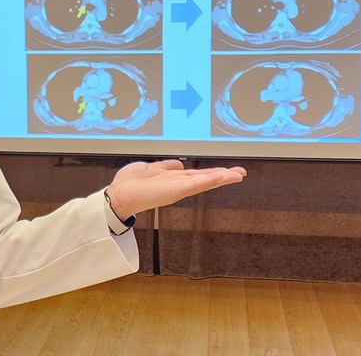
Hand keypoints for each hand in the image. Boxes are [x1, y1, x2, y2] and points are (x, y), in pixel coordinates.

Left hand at [106, 160, 245, 219]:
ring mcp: (178, 189)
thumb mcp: (150, 169)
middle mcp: (178, 185)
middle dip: (223, 176)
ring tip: (237, 175)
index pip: (197, 175)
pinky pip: (195, 184)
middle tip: (241, 174)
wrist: (120, 196)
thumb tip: (178, 164)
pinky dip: (209, 180)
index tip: (228, 171)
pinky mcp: (176, 191)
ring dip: (221, 177)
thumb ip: (165, 167)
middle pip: (205, 179)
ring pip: (204, 181)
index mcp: (172, 179)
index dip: (212, 173)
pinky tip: (221, 176)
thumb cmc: (130, 185)